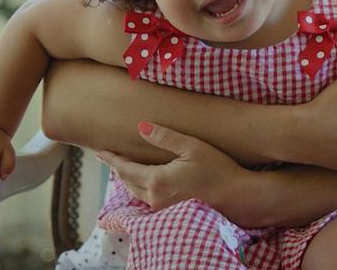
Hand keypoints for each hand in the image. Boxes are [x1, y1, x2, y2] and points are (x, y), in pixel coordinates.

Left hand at [97, 122, 248, 215]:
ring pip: (135, 191)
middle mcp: (154, 197)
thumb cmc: (217, 168)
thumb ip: (165, 137)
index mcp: (156, 180)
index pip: (125, 169)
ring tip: (122, 166)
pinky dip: (138, 186)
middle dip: (117, 168)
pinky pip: (146, 197)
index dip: (111, 159)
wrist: (235, 195)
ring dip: (127, 178)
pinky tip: (142, 179)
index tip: (100, 150)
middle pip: (126, 182)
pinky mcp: (170, 210)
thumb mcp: (191, 147)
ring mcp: (162, 206)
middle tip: (109, 156)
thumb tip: (141, 126)